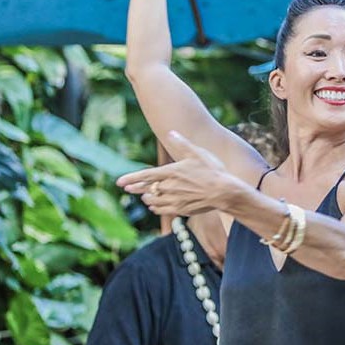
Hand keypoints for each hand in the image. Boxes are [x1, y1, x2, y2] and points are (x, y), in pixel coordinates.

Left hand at [117, 131, 231, 216]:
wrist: (225, 192)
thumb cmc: (212, 171)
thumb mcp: (197, 153)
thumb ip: (182, 144)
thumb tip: (171, 133)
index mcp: (172, 172)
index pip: (146, 176)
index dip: (131, 179)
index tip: (119, 182)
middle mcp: (170, 187)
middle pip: (147, 189)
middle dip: (136, 189)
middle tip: (128, 189)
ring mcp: (174, 200)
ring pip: (153, 201)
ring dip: (147, 198)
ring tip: (145, 196)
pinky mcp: (181, 210)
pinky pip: (162, 210)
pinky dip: (156, 208)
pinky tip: (155, 206)